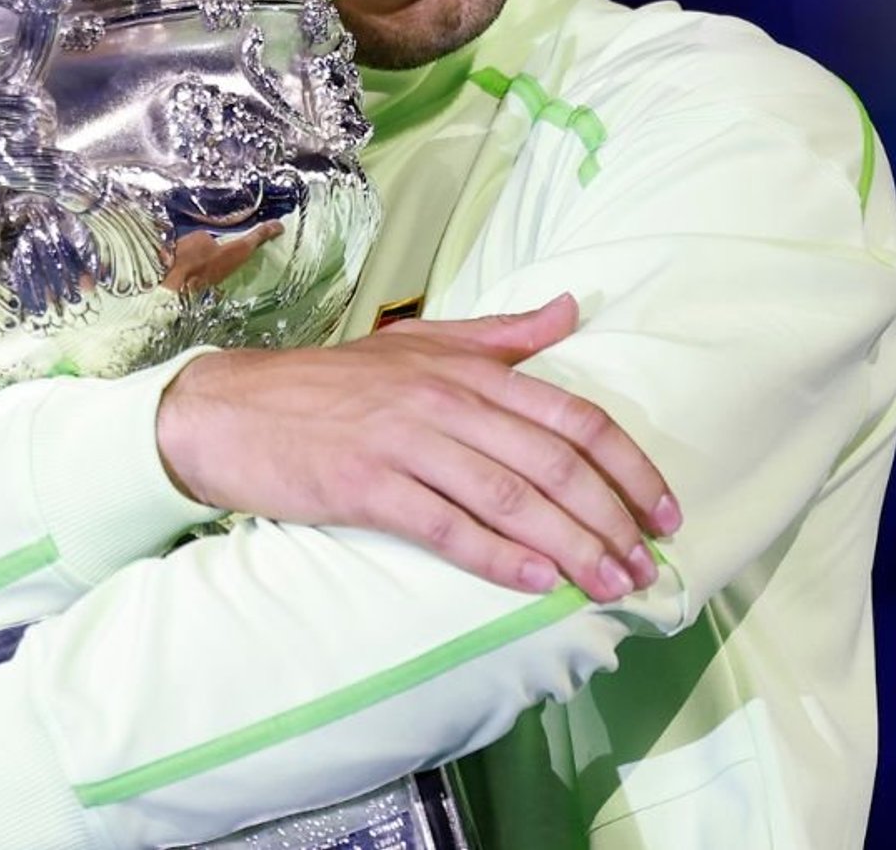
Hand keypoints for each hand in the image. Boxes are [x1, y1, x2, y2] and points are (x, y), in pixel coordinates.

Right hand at [156, 294, 680, 602]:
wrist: (231, 408)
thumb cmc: (332, 383)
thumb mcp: (419, 344)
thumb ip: (501, 336)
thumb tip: (572, 310)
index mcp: (466, 369)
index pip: (572, 416)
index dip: (628, 466)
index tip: (664, 510)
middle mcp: (445, 401)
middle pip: (552, 463)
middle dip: (610, 519)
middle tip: (645, 568)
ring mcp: (405, 443)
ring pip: (509, 498)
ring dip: (570, 546)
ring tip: (609, 584)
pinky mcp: (365, 486)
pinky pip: (444, 525)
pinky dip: (495, 555)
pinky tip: (533, 581)